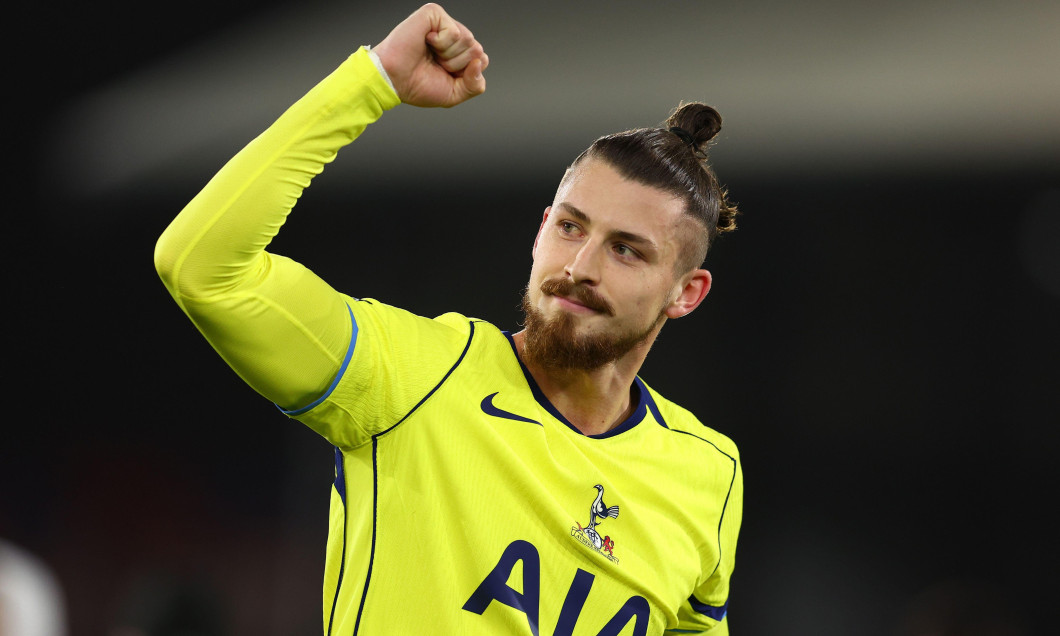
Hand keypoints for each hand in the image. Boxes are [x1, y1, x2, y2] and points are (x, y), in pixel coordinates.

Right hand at [373, 3, 488, 107]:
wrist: (393, 80)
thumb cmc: (417, 85)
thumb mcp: (454, 93)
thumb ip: (475, 85)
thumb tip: (480, 62)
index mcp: (458, 53)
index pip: (481, 60)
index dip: (465, 74)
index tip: (444, 75)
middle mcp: (453, 36)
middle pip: (477, 50)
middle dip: (457, 65)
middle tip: (436, 64)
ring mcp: (444, 24)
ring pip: (468, 40)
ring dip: (448, 55)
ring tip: (431, 54)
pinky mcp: (434, 14)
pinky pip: (455, 31)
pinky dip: (441, 43)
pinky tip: (426, 41)